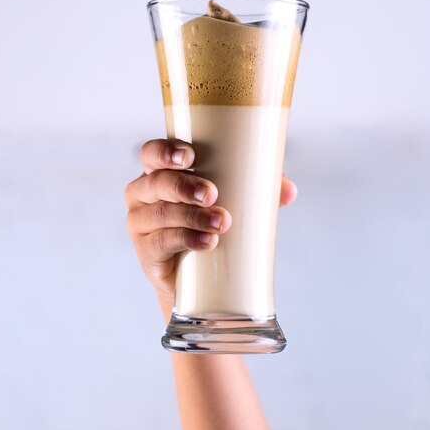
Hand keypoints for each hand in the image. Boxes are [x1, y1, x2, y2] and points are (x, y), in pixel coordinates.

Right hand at [125, 139, 297, 306]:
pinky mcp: (147, 253)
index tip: (191, 157)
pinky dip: (186, 239)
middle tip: (213, 194)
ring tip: (221, 223)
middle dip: (184, 186)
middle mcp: (143, 194)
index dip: (166, 152)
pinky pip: (162, 243)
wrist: (199, 277)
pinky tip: (206, 241)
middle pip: (156, 182)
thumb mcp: (233, 199)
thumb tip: (289, 190)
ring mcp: (140, 224)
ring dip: (191, 216)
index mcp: (159, 172)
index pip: (152, 153)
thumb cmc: (210, 221)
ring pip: (161, 213)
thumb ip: (259, 188)